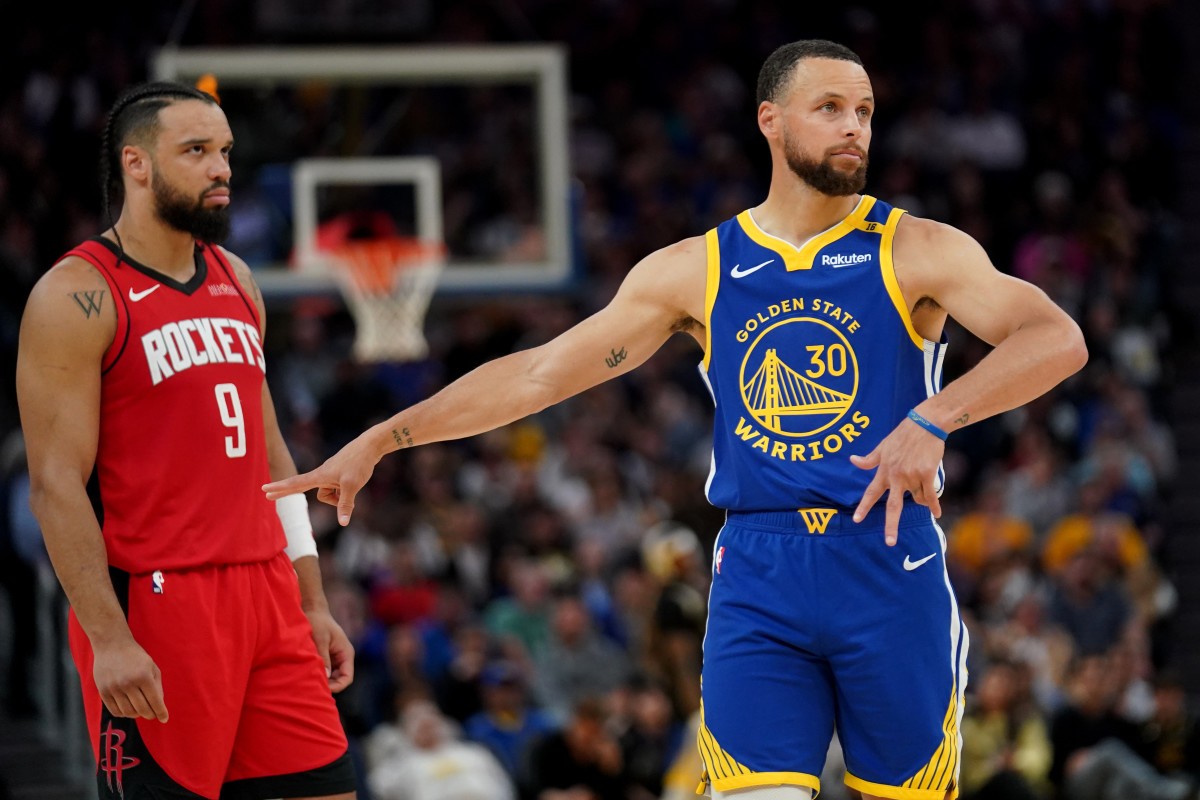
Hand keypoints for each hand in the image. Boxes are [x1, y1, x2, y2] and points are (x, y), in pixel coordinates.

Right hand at [93, 637, 168, 721]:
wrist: (112, 645)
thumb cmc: (136, 656)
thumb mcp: (152, 667)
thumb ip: (157, 686)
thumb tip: (159, 706)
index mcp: (143, 676)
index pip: (155, 701)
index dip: (161, 712)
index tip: (165, 719)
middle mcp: (128, 683)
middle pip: (142, 709)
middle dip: (150, 715)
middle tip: (153, 714)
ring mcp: (114, 688)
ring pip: (128, 712)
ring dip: (137, 715)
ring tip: (141, 710)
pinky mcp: (103, 691)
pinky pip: (115, 711)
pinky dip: (124, 714)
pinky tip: (129, 709)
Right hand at [263, 431, 383, 525]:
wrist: (371, 447)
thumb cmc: (359, 463)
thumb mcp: (352, 486)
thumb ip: (346, 504)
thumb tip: (342, 523)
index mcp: (319, 476)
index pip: (295, 484)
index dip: (280, 488)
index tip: (264, 490)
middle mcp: (322, 475)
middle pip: (303, 487)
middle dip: (287, 492)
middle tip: (267, 496)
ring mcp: (330, 474)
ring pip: (330, 494)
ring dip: (341, 494)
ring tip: (352, 482)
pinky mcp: (339, 474)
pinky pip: (337, 489)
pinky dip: (345, 491)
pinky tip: (356, 479)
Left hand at [305, 608, 354, 692]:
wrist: (312, 609)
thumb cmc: (317, 621)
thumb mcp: (320, 639)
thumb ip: (324, 657)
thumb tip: (325, 676)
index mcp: (346, 652)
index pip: (347, 677)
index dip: (338, 686)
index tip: (324, 689)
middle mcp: (343, 656)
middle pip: (340, 679)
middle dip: (329, 686)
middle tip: (313, 689)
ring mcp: (335, 657)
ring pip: (332, 676)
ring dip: (323, 680)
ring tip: (309, 683)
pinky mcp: (326, 656)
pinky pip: (325, 671)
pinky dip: (318, 675)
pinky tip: (307, 676)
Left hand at [850, 417, 943, 545]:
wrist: (925, 424)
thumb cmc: (903, 434)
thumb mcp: (882, 446)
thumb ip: (869, 459)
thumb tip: (852, 460)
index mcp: (884, 470)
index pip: (871, 492)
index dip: (864, 507)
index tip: (857, 520)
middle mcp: (896, 476)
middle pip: (892, 506)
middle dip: (891, 525)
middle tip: (890, 543)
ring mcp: (912, 476)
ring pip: (917, 498)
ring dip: (921, 497)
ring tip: (923, 479)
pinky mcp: (927, 474)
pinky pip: (930, 495)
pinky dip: (934, 505)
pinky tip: (937, 513)